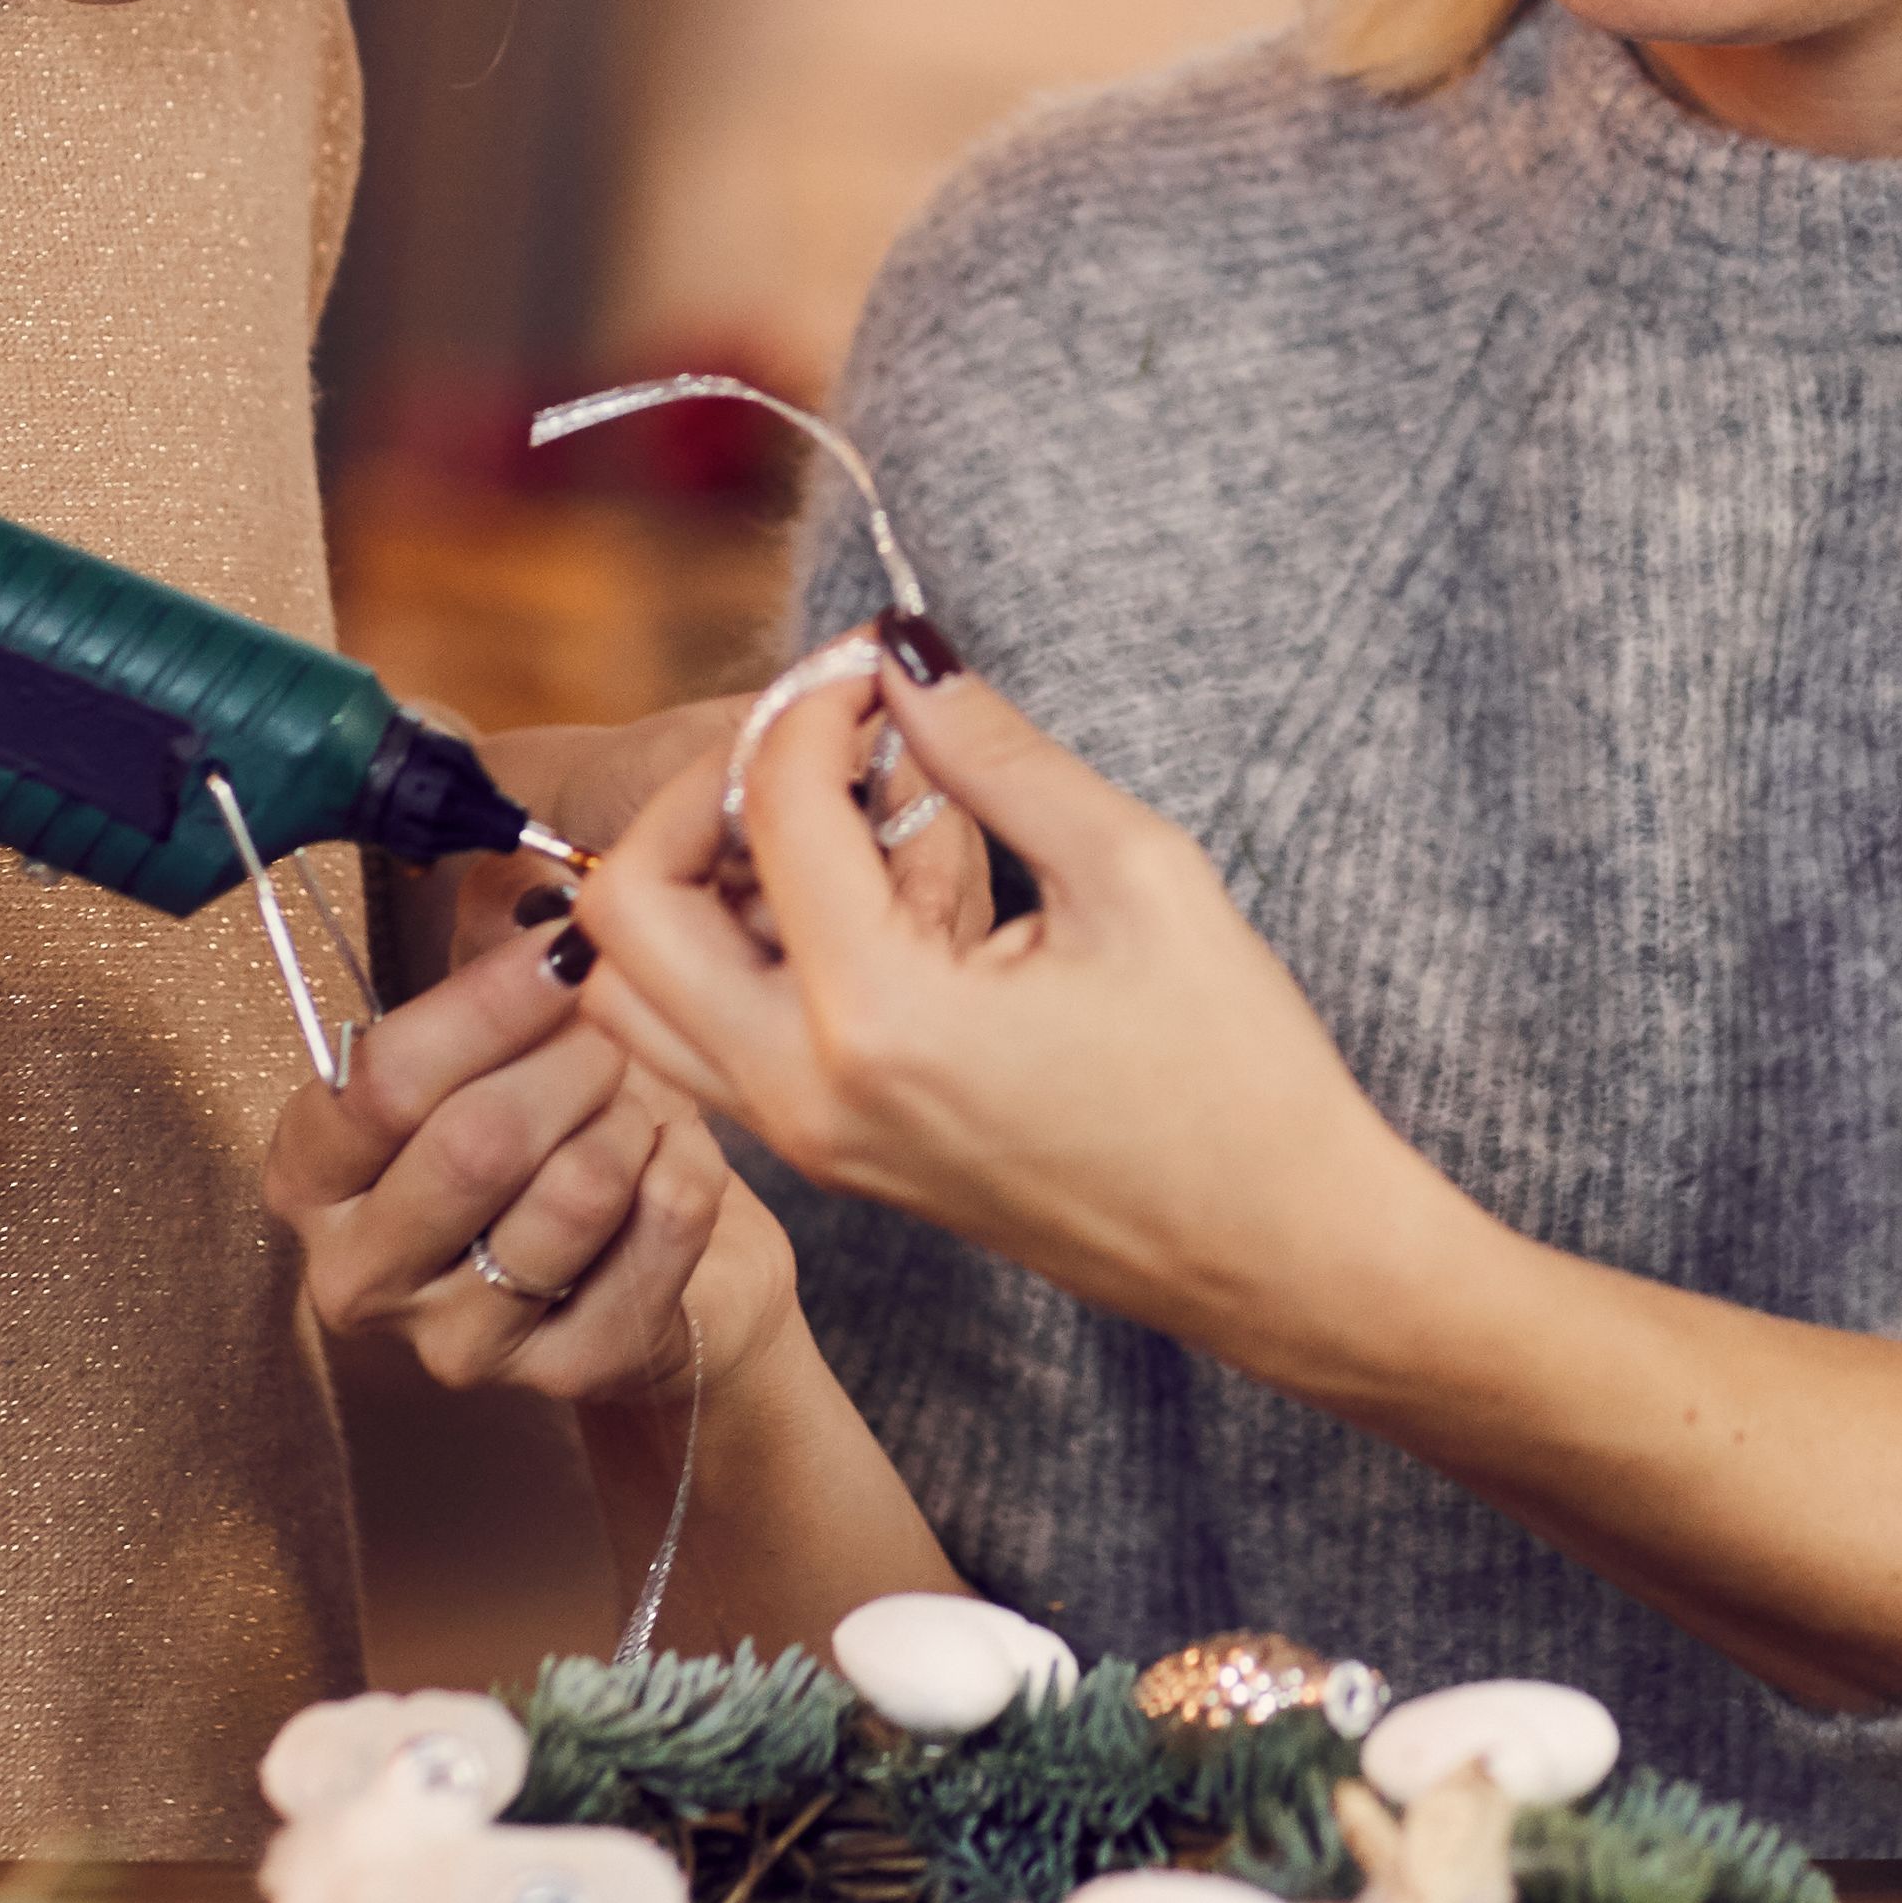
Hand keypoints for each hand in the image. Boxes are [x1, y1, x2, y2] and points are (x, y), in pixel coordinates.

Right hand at [260, 917, 787, 1407]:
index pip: (384, 1081)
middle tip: (614, 1030)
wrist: (658, 1266)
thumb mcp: (492, 1049)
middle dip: (573, 1061)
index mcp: (314, 1176)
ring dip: (634, 1117)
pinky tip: (676, 1159)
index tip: (565, 947)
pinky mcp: (567, 1373)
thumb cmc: (555, 1132)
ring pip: (577, 1188)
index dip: (487, 1003)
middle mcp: (362, 1275)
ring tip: (639, 1103)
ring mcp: (460, 1343)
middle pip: (477, 1142)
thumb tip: (530, 881)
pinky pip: (658, 1232)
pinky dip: (689, 1169)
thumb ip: (483, 974)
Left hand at [567, 648, 1453, 1362]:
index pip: (773, 806)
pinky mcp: (826, 1154)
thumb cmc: (1232, 1068)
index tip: (880, 661)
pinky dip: (736, 948)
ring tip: (835, 824)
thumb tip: (902, 653)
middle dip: (705, 789)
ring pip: (639, 988)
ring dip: (701, 880)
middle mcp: (805, 1092)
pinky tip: (871, 901)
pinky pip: (705, 1039)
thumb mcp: (1133, 872)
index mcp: (878, 1019)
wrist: (1272, 1249)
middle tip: (820, 744)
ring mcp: (805, 1138)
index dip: (817, 698)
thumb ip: (994, 752)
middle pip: (629, 906)